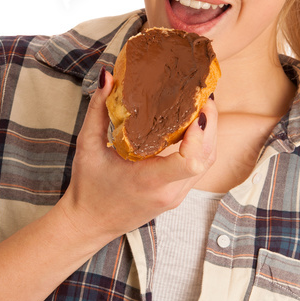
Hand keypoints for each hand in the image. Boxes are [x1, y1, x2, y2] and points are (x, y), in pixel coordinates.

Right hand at [55, 70, 217, 243]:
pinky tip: (193, 126)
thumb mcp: (87, 146)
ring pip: (208, 163)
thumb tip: (108, 77)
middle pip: (207, 157)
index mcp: (149, 181)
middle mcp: (168, 192)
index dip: (200, 135)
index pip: (190, 162)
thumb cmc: (88, 188)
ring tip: (200, 106)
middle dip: (211, 124)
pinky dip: (201, 146)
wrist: (89, 223)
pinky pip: (199, 169)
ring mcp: (176, 196)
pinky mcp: (177, 196)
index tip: (198, 110)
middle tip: (203, 95)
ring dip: (209, 134)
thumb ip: (98, 110)